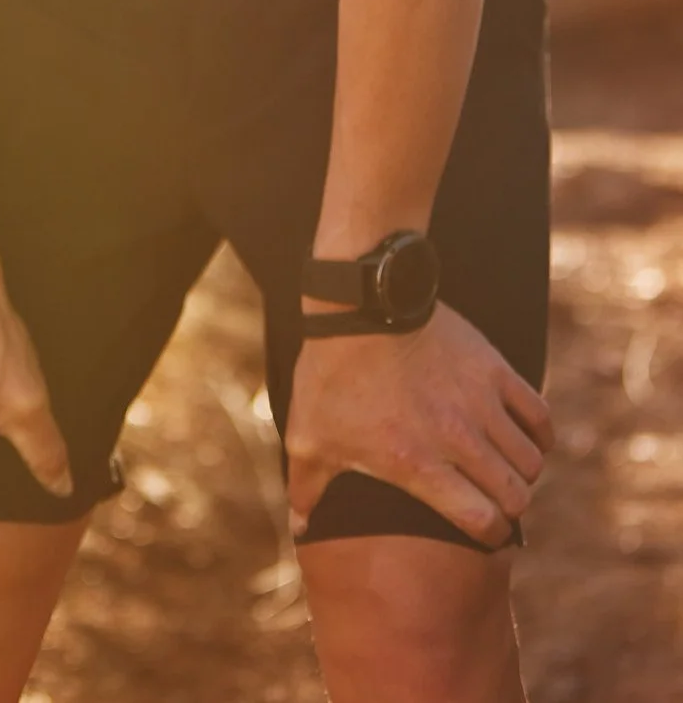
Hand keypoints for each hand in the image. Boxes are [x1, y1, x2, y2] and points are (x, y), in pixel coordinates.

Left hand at [285, 301, 552, 547]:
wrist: (358, 305)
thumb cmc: (331, 374)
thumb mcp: (309, 435)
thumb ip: (307, 487)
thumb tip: (299, 528)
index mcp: (418, 464)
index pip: (482, 522)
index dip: (490, 534)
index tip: (486, 530)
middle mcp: (457, 439)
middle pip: (514, 495)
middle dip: (509, 506)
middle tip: (496, 499)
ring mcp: (479, 403)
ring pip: (530, 460)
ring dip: (523, 471)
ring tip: (507, 469)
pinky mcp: (493, 369)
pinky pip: (539, 414)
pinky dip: (540, 432)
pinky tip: (527, 436)